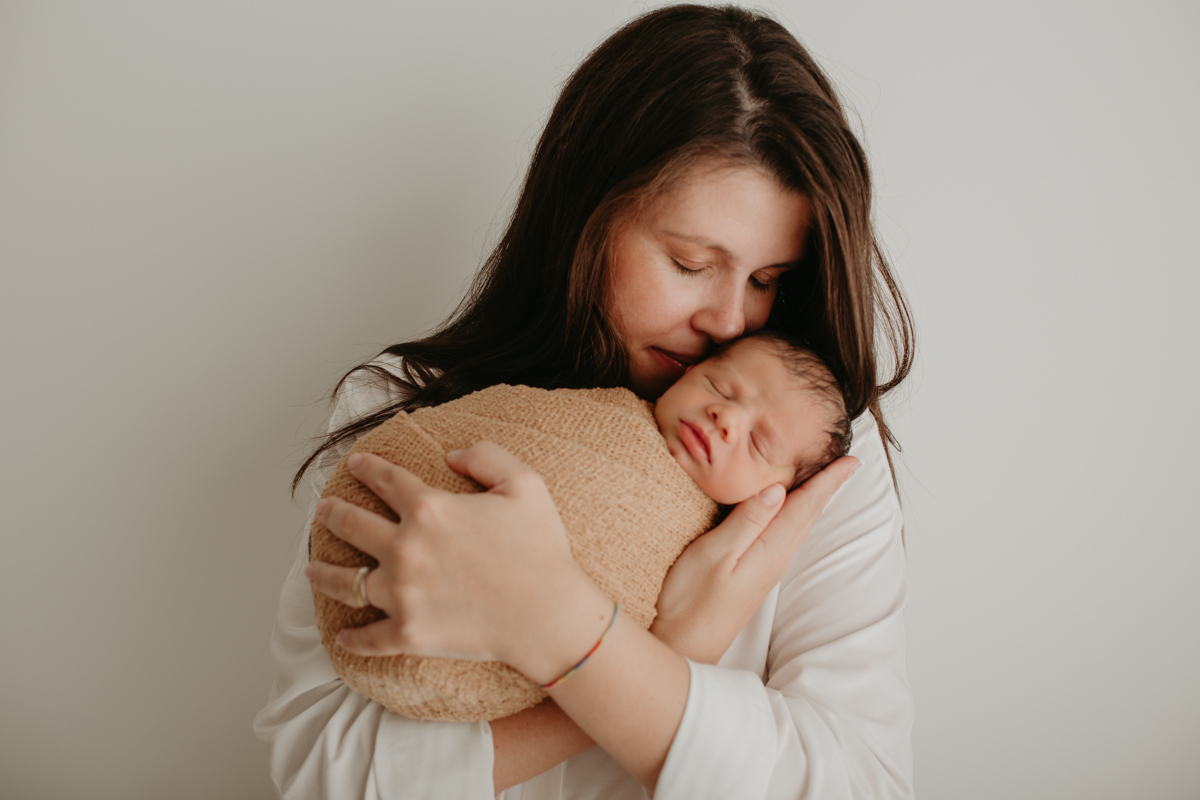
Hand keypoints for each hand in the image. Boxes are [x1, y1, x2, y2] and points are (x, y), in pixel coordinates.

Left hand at [306, 442, 602, 673]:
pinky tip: (342, 635)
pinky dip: (351, 638)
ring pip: (342, 582)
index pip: (385, 480)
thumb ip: (485, 456)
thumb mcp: (525, 484)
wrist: (549, 616)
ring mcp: (401, 594)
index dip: (367, 467)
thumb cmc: (541, 549)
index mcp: (430, 508)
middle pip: (350, 525)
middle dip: (331, 513)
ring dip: (321, 572)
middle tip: (323, 511)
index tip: (356, 464)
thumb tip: (451, 455)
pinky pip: (366, 637)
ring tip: (310, 568)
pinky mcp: (407, 633)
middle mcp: (405, 548)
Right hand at [650, 456, 860, 663]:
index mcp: (770, 550)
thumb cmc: (691, 599)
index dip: (828, 481)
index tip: (852, 460)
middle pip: (809, 515)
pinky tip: (789, 512)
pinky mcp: (755, 574)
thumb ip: (748, 520)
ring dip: (814, 501)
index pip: (805, 507)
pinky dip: (795, 516)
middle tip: (847, 464)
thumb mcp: (715, 553)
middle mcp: (776, 559)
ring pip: (799, 526)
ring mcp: (767, 569)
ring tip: (827, 481)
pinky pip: (785, 536)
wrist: (685, 644)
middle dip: (828, 487)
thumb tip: (778, 489)